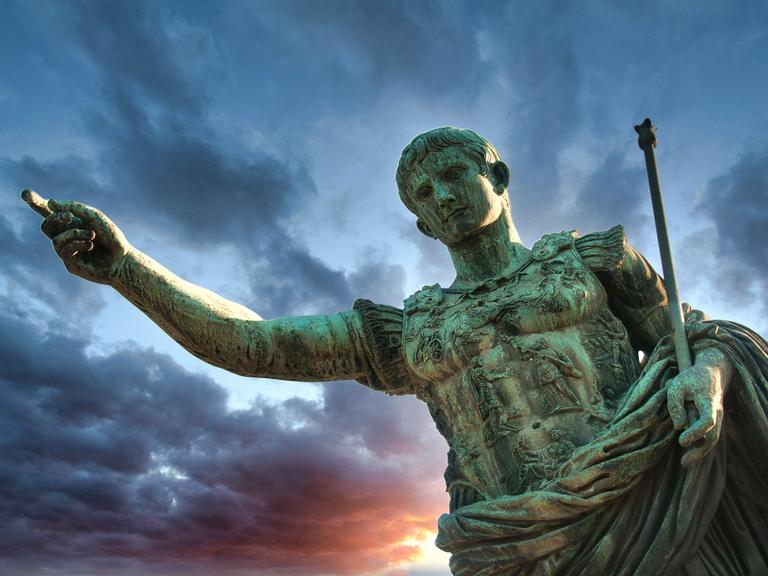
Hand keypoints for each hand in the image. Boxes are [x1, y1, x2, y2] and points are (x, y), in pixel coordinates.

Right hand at [23, 190, 131, 285]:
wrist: (123, 259)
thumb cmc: (111, 237)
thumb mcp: (94, 217)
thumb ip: (74, 208)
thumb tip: (50, 202)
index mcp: (70, 223)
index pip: (48, 213)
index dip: (36, 203)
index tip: (25, 193)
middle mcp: (66, 236)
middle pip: (46, 225)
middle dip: (55, 218)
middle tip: (70, 216)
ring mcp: (66, 251)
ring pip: (55, 238)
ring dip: (74, 233)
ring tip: (92, 235)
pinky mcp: (70, 264)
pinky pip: (63, 250)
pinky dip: (77, 244)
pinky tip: (90, 245)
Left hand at [666, 348, 729, 466]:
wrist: (711, 372)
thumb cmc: (690, 378)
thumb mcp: (677, 386)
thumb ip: (675, 404)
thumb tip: (679, 426)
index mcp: (708, 401)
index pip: (707, 421)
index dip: (696, 432)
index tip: (681, 441)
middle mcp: (716, 412)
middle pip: (713, 436)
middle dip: (699, 450)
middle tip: (684, 462)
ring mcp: (717, 418)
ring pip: (712, 438)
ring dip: (700, 451)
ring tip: (684, 462)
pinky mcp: (713, 421)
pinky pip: (710, 436)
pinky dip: (701, 445)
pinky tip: (688, 453)